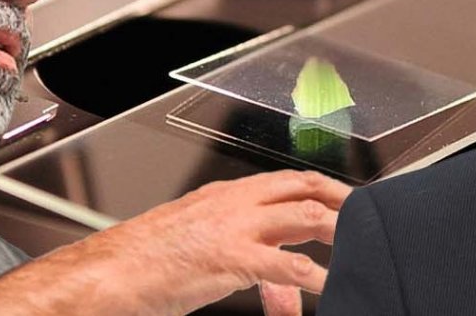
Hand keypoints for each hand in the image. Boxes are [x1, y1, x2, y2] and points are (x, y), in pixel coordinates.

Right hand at [0, 170, 350, 315]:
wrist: (103, 276)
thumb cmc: (143, 268)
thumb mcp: (204, 260)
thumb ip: (252, 267)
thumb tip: (288, 293)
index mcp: (223, 196)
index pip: (288, 181)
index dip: (327, 190)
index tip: (352, 204)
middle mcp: (232, 203)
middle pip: (305, 189)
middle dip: (344, 202)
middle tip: (372, 222)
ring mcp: (231, 227)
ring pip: (304, 217)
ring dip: (339, 231)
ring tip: (362, 250)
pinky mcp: (227, 258)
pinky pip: (285, 265)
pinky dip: (314, 277)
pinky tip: (328, 289)